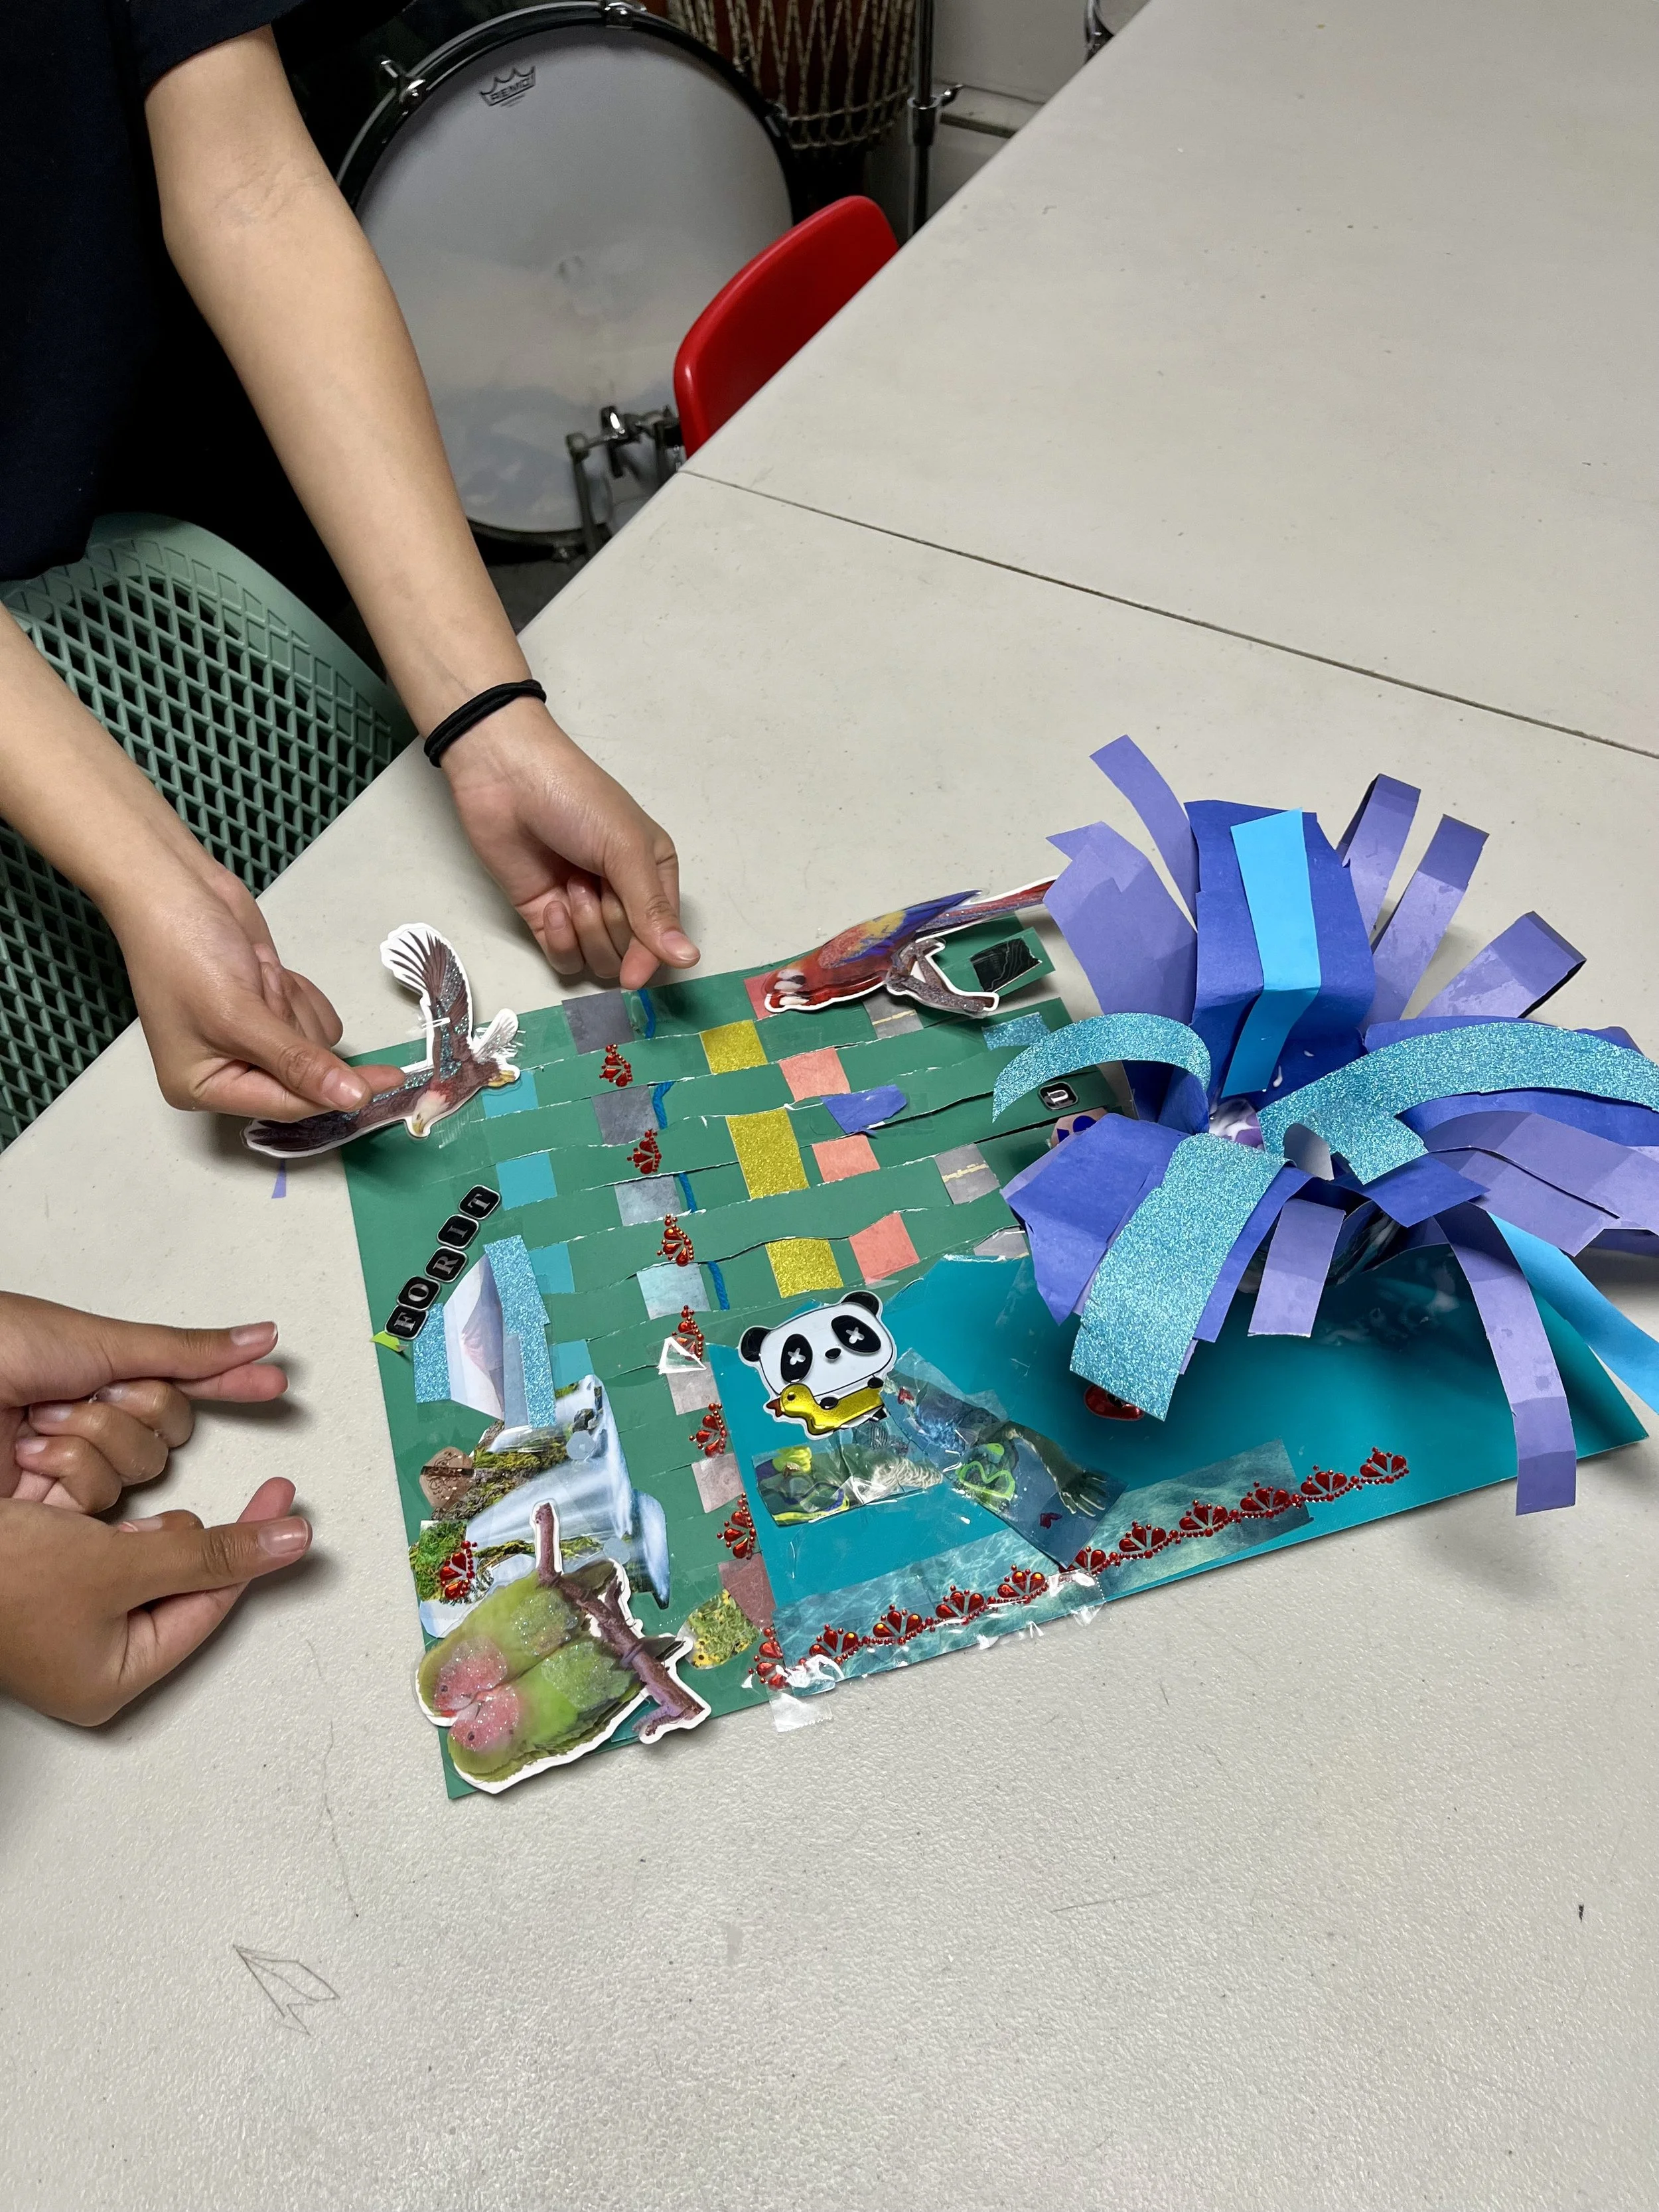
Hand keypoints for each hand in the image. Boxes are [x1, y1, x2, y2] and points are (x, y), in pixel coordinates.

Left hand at [0, 1294, 286, 1514]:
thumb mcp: (99, 1343)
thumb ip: (186, 1352)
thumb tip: (256, 1339)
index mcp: (95, 1373)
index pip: (180, 1382)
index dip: (227, 1382)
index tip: (275, 1382)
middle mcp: (84, 1421)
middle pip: (166, 1433)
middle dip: (133, 1408)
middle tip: (89, 1391)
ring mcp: (63, 1468)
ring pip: (137, 1472)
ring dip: (92, 1441)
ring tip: (42, 1423)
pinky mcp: (46, 1515)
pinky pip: (99, 1506)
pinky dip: (71, 1476)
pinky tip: (37, 1459)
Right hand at [0, 1478, 309, 1723]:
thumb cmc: (0, 1582)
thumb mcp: (121, 1564)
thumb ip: (213, 1554)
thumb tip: (287, 1545)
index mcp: (114, 1678)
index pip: (211, 1603)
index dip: (250, 1546)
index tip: (283, 1499)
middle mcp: (92, 1661)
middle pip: (176, 1581)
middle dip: (170, 1540)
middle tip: (143, 1523)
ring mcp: (66, 1627)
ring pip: (137, 1558)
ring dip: (129, 1529)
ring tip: (90, 1525)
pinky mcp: (44, 1589)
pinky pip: (98, 1549)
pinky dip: (100, 1524)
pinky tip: (76, 1513)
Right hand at [104, 851, 406, 1119]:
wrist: (174, 887)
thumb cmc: (183, 952)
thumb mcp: (239, 1016)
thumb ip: (298, 1063)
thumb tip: (350, 1100)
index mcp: (205, 1087)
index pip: (290, 1104)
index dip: (339, 1092)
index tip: (389, 1080)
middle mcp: (229, 1071)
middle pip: (307, 1072)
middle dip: (289, 1021)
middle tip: (254, 986)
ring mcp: (252, 1040)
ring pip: (315, 1041)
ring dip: (291, 1000)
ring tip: (251, 973)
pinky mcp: (271, 1010)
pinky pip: (314, 1016)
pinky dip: (299, 990)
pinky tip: (263, 968)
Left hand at [440, 702, 699, 989]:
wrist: (506, 779)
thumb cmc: (576, 800)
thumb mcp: (626, 849)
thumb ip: (653, 909)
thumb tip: (688, 960)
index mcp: (654, 873)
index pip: (661, 937)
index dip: (647, 957)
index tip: (632, 975)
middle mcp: (623, 895)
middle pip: (629, 951)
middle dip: (609, 923)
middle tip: (590, 881)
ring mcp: (583, 909)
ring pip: (598, 960)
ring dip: (584, 928)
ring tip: (568, 883)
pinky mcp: (546, 918)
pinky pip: (564, 959)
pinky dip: (559, 941)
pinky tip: (551, 905)